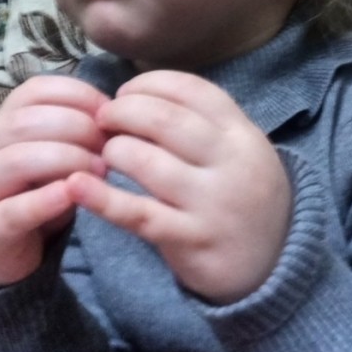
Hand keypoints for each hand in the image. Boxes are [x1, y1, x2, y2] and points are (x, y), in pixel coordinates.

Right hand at [0, 75, 109, 292]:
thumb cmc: (32, 197)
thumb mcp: (50, 159)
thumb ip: (72, 135)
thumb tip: (114, 116)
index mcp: (0, 124)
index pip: (33, 91)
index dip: (76, 94)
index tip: (109, 112)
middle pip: (24, 121)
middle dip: (75, 126)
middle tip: (109, 146)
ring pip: (15, 160)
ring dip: (65, 160)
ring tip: (100, 172)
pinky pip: (13, 211)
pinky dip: (45, 200)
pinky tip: (73, 195)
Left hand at [67, 71, 291, 304]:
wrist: (275, 266)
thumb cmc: (243, 198)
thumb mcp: (241, 152)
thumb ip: (203, 124)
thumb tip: (137, 97)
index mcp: (243, 134)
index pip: (191, 90)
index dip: (148, 85)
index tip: (124, 92)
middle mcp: (232, 163)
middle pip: (165, 119)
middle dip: (122, 112)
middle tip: (101, 119)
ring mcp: (213, 203)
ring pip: (147, 161)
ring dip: (114, 151)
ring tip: (106, 155)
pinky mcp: (191, 239)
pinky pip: (139, 214)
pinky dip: (103, 198)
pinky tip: (76, 186)